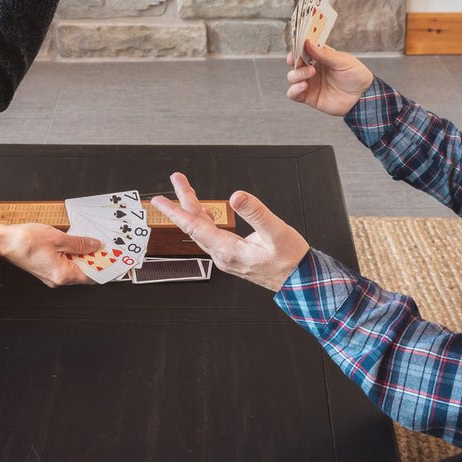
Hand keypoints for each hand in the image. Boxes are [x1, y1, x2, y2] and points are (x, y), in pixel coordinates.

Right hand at [0, 223, 100, 286]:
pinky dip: (73, 255)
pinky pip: (66, 264)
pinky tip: (76, 243)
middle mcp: (58, 279)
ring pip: (75, 267)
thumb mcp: (58, 238)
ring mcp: (52, 275)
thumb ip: (79, 243)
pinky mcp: (47, 269)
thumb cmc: (25, 241)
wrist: (3, 242)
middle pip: (84, 271)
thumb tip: (95, 246)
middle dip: (95, 258)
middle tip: (105, 245)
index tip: (114, 258)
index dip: (104, 266)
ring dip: (84, 255)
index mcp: (63, 275)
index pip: (92, 276)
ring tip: (91, 241)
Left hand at [150, 172, 309, 291]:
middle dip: (184, 201)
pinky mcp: (234, 256)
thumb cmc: (291, 260)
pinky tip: (206, 212)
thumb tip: (236, 196)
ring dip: (194, 209)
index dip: (175, 211)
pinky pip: (212, 236)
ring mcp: (228, 257)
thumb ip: (256, 212)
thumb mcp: (277, 232)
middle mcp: (223, 256)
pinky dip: (206, 220)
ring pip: (203, 230)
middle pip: (196, 225)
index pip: (194, 227)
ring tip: (187, 190)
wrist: (301, 282)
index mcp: (228, 251)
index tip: (160, 200)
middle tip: (177, 179)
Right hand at [285, 39, 374, 115]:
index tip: (297, 43)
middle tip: (300, 59)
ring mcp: (310, 83)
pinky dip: (294, 89)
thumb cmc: (356, 76)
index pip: (304, 49)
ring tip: (310, 73)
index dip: (298, 46)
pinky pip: (293, 93)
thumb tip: (308, 43)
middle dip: (294, 59)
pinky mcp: (309, 97)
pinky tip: (303, 86)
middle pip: (295, 62)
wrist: (363, 97)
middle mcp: (313, 69)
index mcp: (321, 57)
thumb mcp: (342, 61)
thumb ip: (324, 54)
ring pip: (292, 76)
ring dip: (297, 73)